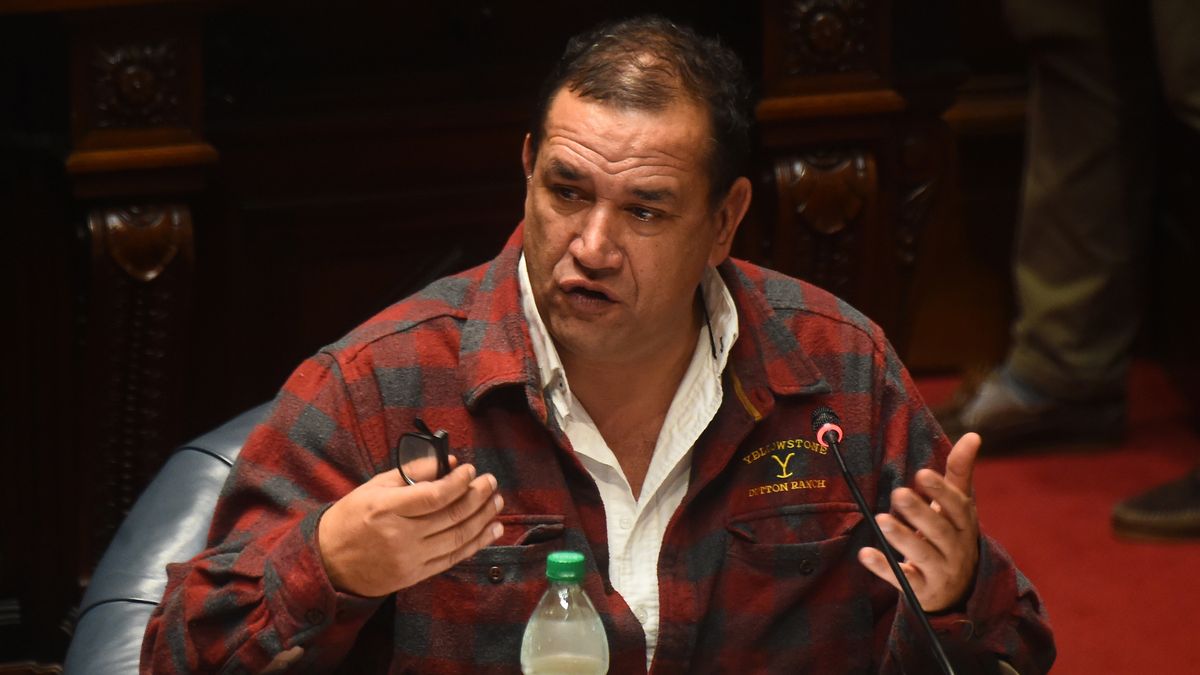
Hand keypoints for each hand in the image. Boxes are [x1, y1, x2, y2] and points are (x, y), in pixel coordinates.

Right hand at [317, 458, 504, 596]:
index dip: (458, 482)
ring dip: (482, 519)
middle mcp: (399, 535)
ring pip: (457, 537)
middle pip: (450, 516)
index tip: (470, 470)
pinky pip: (453, 557)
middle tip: (490, 482)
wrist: (330, 562)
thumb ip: (411, 473)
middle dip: (477, 497)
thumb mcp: (374, 487)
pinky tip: (492, 529)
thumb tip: (446, 462)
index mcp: (386, 509)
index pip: (433, 496)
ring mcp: (409, 558)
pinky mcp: (415, 575)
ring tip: (496, 502)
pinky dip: (476, 543)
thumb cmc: (351, 518)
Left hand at [858, 432, 980, 611]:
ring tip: (881, 519)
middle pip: (939, 531)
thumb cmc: (953, 535)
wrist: (960, 589)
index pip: (957, 507)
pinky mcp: (922, 590)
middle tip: (898, 493)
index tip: (922, 474)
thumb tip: (973, 435)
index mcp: (965, 525)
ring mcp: (940, 572)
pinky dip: (884, 568)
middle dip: (920, 513)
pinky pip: (904, 580)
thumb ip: (960, 473)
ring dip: (901, 538)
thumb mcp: (959, 507)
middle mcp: (956, 549)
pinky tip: (865, 553)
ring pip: (922, 555)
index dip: (941, 491)